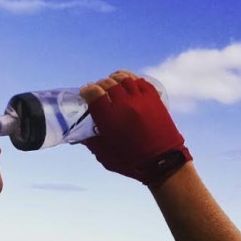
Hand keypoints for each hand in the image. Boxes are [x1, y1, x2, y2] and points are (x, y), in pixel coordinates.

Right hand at [79, 71, 190, 185]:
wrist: (162, 162)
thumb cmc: (132, 162)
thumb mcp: (105, 154)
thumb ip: (90, 142)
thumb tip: (78, 136)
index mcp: (109, 118)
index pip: (93, 92)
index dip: (86, 90)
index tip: (85, 93)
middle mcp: (124, 104)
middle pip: (107, 83)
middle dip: (99, 85)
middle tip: (97, 91)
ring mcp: (141, 99)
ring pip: (124, 78)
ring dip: (115, 79)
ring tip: (112, 83)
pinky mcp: (154, 98)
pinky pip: (140, 81)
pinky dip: (131, 79)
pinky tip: (128, 83)